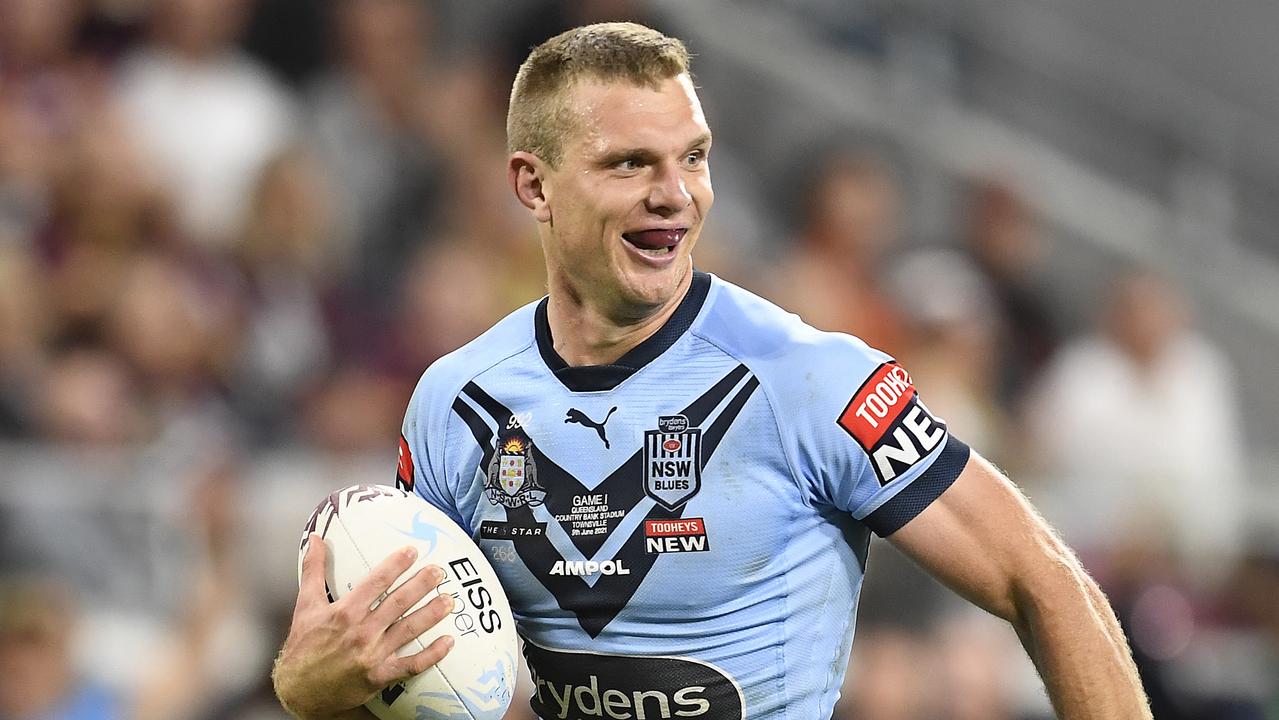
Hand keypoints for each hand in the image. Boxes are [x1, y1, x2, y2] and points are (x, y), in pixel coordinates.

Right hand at [273, 534, 455, 718]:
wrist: (299, 691)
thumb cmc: (303, 647)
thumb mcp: (305, 606)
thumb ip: (313, 570)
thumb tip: (315, 539)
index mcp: (344, 613)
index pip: (375, 582)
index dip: (396, 565)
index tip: (412, 552)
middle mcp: (360, 632)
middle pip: (397, 603)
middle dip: (421, 585)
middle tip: (438, 571)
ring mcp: (372, 655)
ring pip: (408, 630)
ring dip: (431, 614)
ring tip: (449, 600)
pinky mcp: (379, 676)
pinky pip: (411, 665)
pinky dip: (431, 655)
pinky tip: (448, 642)